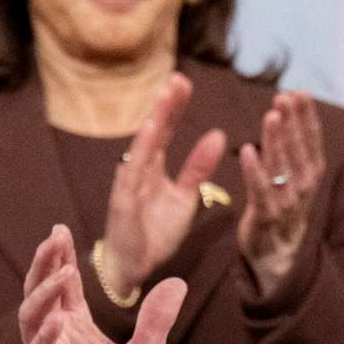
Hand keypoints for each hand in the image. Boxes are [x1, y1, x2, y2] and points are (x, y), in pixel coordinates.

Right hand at [18, 226, 185, 343]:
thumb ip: (156, 319)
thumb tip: (176, 282)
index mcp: (75, 332)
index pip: (62, 289)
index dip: (59, 260)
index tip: (61, 230)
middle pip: (41, 297)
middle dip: (45, 267)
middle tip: (54, 238)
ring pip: (33, 324)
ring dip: (44, 296)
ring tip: (61, 271)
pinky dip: (47, 342)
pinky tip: (58, 322)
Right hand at [99, 73, 226, 297]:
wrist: (135, 265)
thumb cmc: (156, 229)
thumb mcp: (186, 196)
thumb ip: (199, 167)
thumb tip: (219, 136)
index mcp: (154, 166)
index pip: (165, 130)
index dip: (175, 107)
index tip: (185, 82)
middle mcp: (139, 168)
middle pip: (153, 130)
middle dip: (165, 104)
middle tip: (178, 77)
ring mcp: (129, 182)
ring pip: (143, 145)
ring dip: (155, 119)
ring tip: (166, 94)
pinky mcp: (123, 199)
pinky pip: (133, 171)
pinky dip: (141, 150)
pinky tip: (150, 131)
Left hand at [237, 92, 325, 296]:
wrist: (278, 258)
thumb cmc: (282, 210)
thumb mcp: (292, 179)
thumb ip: (291, 151)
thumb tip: (287, 114)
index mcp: (311, 175)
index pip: (312, 140)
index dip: (307, 117)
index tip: (299, 92)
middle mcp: (304, 187)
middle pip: (299, 149)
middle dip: (293, 122)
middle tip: (285, 97)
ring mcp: (287, 203)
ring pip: (283, 167)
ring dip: (278, 141)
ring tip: (272, 115)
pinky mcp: (267, 217)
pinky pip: (260, 191)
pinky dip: (254, 171)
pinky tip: (248, 150)